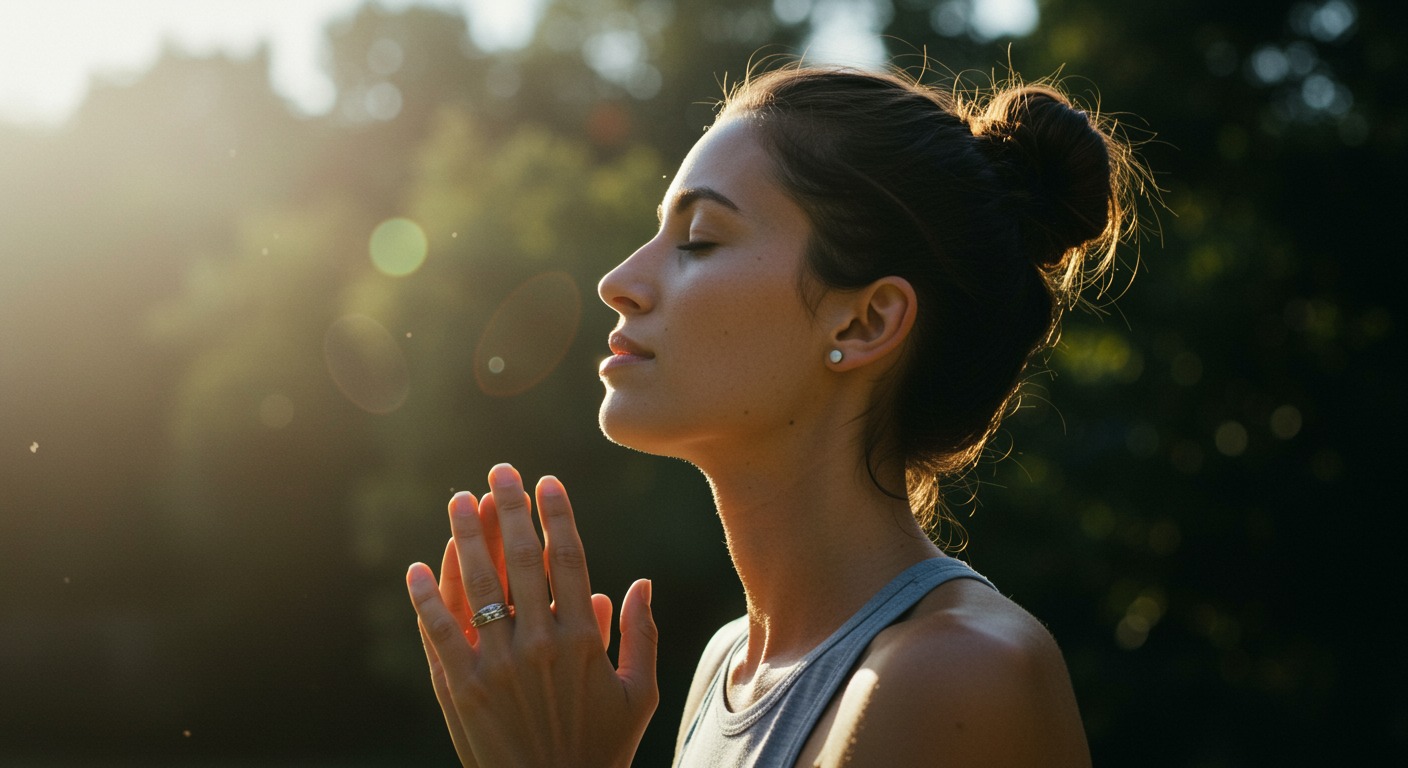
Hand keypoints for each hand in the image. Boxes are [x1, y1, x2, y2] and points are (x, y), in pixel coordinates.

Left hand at [408, 464, 658, 766]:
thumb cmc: (603, 747)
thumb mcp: (640, 694)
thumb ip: (642, 634)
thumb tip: (639, 582)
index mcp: (584, 641)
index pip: (568, 561)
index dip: (557, 516)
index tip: (547, 481)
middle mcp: (539, 646)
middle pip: (520, 560)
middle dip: (509, 509)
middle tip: (500, 471)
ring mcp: (497, 667)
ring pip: (477, 587)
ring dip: (464, 538)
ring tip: (458, 500)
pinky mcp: (462, 689)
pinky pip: (439, 635)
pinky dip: (425, 600)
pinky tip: (416, 568)